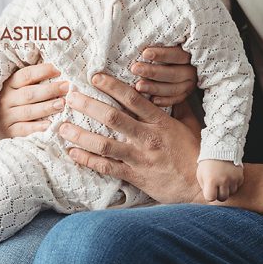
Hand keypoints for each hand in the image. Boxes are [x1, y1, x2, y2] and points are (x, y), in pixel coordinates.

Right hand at [0, 62, 68, 142]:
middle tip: (66, 87)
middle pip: (29, 94)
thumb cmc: (12, 101)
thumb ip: (32, 79)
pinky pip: (24, 129)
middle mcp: (6, 99)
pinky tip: (50, 124)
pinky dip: (37, 127)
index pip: (26, 75)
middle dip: (50, 90)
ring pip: (28, 112)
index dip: (42, 71)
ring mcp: (7, 116)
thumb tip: (56, 67)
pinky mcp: (9, 131)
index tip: (58, 70)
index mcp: (9, 84)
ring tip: (62, 104)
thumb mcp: (16, 87)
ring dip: (46, 107)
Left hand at [58, 73, 203, 203]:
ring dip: (80, 135)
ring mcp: (139, 158)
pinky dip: (87, 160)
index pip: (133, 99)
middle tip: (70, 97)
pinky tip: (72, 152)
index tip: (94, 76)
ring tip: (62, 127)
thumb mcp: (190, 126)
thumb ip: (179, 108)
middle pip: (112, 117)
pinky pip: (106, 167)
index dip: (112, 86)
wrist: (200, 187)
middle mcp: (147, 138)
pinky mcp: (134, 176)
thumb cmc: (196, 155)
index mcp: (160, 122)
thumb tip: (172, 91)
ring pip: (104, 144)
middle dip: (88, 105)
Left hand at [132, 46, 197, 106]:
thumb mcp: (167, 44)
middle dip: (153, 72)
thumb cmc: (164, 52)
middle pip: (174, 73)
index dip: (162, 54)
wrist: (176, 64)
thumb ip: (159, 41)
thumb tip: (141, 36)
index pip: (177, 54)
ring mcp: (189, 84)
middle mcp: (191, 70)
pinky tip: (151, 100)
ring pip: (174, 89)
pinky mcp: (185, 95)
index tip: (145, 53)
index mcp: (189, 55)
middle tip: (135, 69)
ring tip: (138, 86)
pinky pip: (176, 100)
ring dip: (155, 88)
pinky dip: (164, 101)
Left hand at [197, 160, 243, 201]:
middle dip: (219, 194)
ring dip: (227, 189)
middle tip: (216, 186)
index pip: (210, 198)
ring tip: (222, 179)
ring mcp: (233, 179)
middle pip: (223, 198)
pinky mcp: (240, 176)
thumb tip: (211, 197)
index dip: (209, 195)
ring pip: (231, 193)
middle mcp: (223, 181)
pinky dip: (233, 184)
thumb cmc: (208, 163)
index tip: (209, 190)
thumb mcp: (201, 174)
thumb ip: (205, 187)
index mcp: (211, 180)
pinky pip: (237, 186)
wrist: (220, 148)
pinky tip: (229, 176)